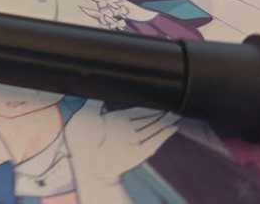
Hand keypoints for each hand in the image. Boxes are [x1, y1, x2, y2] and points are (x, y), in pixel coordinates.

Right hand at [64, 101, 178, 200]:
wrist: (90, 167)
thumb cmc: (85, 140)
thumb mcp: (85, 117)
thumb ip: (95, 103)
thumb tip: (99, 92)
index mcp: (115, 118)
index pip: (138, 109)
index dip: (151, 104)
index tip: (160, 96)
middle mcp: (127, 129)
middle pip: (149, 117)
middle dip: (161, 110)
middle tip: (172, 103)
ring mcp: (134, 142)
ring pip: (154, 127)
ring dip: (166, 119)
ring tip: (175, 112)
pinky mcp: (139, 155)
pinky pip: (155, 142)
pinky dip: (165, 134)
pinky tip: (173, 127)